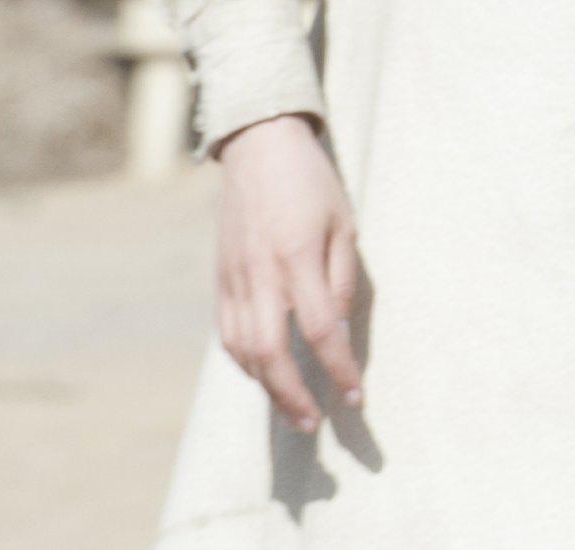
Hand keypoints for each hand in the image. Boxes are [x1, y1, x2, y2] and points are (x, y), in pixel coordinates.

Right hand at [213, 112, 363, 433]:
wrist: (258, 150)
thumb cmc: (312, 184)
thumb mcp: (343, 223)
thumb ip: (341, 279)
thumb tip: (337, 330)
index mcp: (298, 258)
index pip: (321, 329)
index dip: (338, 368)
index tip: (354, 396)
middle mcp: (260, 275)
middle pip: (272, 353)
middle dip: (293, 396)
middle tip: (315, 424)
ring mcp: (234, 280)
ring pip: (244, 351)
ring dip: (267, 387)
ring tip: (293, 410)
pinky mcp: (219, 281)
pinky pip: (227, 335)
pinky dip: (245, 363)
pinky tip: (264, 375)